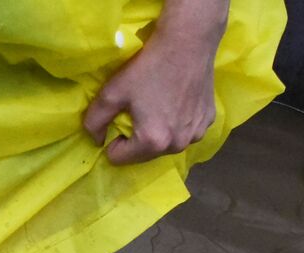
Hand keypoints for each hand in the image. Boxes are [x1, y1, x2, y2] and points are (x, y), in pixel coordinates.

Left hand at [82, 6, 225, 164]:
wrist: (188, 42)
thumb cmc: (148, 68)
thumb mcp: (111, 94)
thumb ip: (94, 122)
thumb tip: (96, 140)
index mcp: (153, 142)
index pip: (119, 158)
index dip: (113, 139)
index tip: (120, 117)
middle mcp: (178, 145)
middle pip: (143, 154)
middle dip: (136, 138)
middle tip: (138, 109)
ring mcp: (197, 133)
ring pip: (165, 144)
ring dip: (157, 132)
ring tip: (157, 105)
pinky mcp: (208, 120)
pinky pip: (183, 131)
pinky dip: (176, 123)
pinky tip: (176, 101)